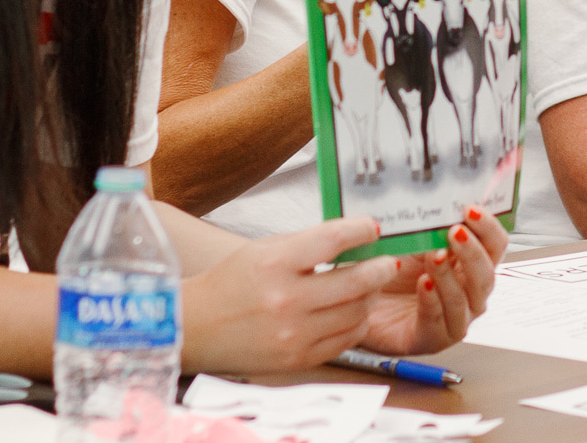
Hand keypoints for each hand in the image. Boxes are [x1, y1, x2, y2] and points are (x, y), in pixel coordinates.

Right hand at [181, 216, 405, 374]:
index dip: (361, 230)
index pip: (333, 240)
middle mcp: (285, 300)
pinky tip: (354, 310)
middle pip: (355, 281)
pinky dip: (357, 322)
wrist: (197, 328)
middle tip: (388, 261)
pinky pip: (346, 339)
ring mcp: (293, 334)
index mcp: (275, 264)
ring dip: (371, 296)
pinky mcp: (298, 358)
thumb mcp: (265, 249)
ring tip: (371, 285)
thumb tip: (354, 235)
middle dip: (380, 267)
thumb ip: (309, 242)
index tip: (373, 228)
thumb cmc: (231, 282)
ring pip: (357, 312)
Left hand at [356, 206, 506, 355]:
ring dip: (451, 276)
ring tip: (434, 256)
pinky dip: (433, 300)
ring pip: (467, 300)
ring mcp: (455, 319)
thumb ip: (431, 224)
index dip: (489, 228)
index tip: (470, 209)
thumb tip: (442, 195)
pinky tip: (424, 283)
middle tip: (454, 231)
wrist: (357, 300)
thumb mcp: (412, 239)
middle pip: (487, 275)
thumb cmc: (389, 269)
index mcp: (470, 265)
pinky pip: (440, 321)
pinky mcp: (432, 339)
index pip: (495, 246)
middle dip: (473, 252)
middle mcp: (469, 293)